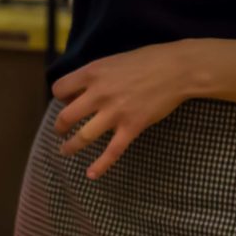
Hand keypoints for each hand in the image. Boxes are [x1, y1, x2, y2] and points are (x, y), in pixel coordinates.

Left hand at [51, 41, 195, 178]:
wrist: (176, 70)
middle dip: (60, 126)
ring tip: (65, 151)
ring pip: (84, 136)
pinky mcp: (132, 127)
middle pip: (66, 116)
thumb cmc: (145, 60)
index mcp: (92, 73)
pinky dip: (100, 165)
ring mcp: (115, 112)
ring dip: (71, 146)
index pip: (59, 89)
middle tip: (60, 131)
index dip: (60, 97)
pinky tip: (91, 174)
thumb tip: (80, 90)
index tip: (67, 101)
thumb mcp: (111, 61)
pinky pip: (112, 151)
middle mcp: (99, 94)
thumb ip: (94, 75)